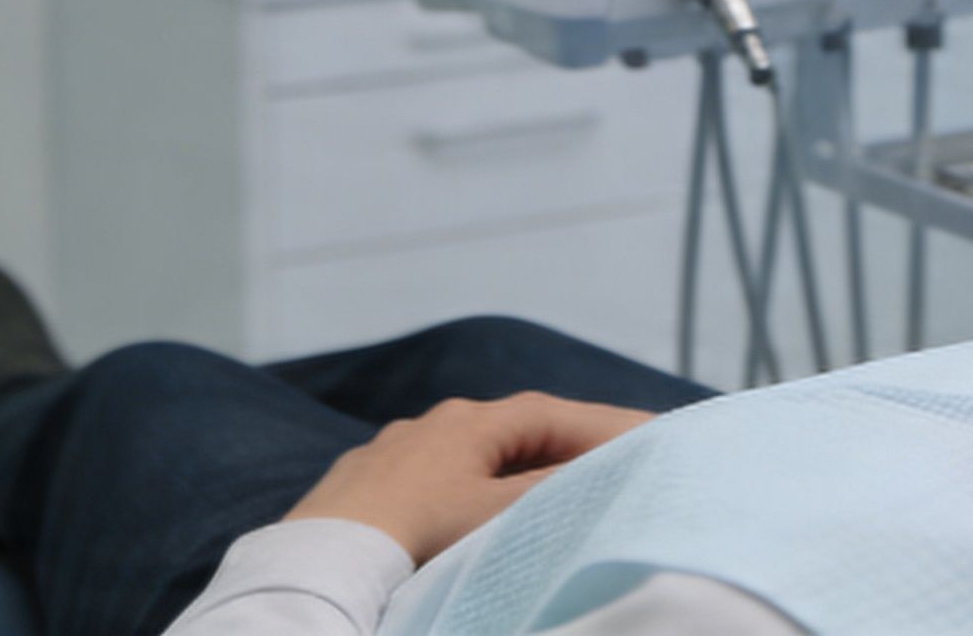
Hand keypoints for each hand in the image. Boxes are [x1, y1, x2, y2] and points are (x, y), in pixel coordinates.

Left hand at [284, 392, 657, 563]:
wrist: (324, 557)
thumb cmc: (414, 533)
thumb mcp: (494, 514)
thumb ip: (550, 489)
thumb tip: (597, 470)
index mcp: (470, 423)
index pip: (552, 414)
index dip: (602, 423)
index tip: (648, 432)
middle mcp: (432, 424)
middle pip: (514, 427)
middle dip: (563, 439)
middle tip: (611, 455)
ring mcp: (395, 450)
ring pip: (471, 449)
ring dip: (514, 462)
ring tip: (548, 482)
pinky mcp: (366, 481)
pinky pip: (434, 471)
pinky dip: (469, 481)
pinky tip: (469, 502)